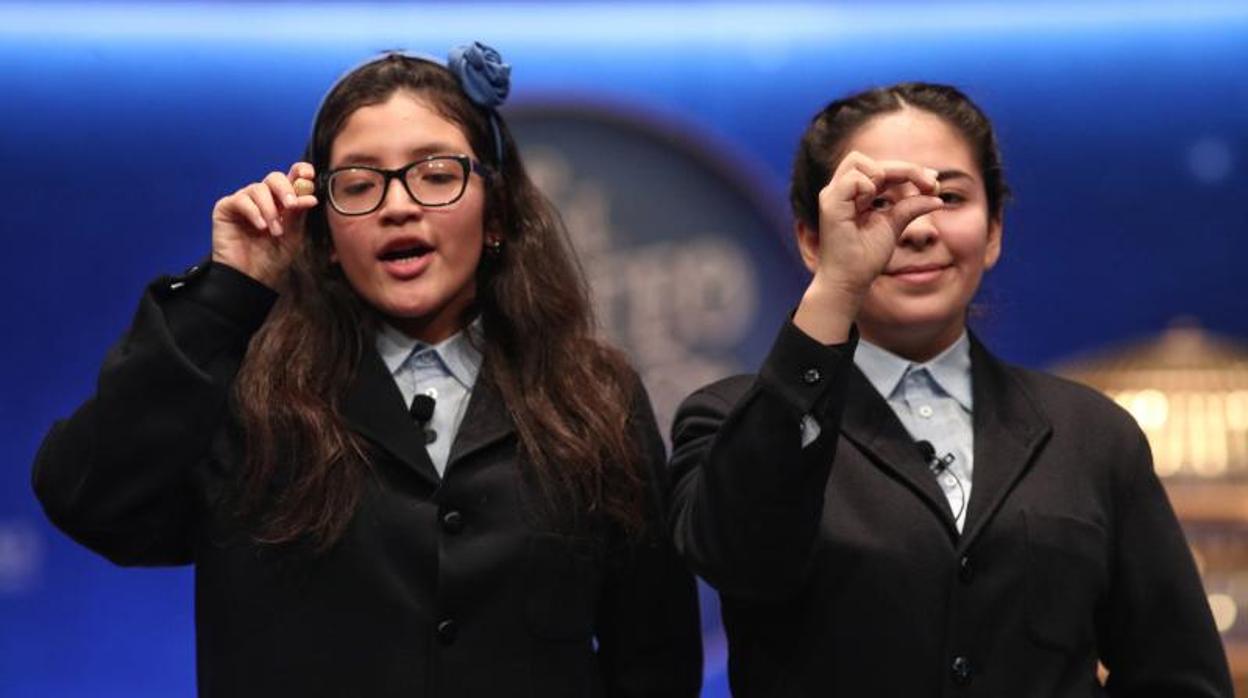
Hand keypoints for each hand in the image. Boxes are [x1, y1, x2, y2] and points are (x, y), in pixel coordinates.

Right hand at [211, 162, 317, 289]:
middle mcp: (263, 198)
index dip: (299, 171)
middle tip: (291, 205)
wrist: (250, 277)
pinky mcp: (226, 208)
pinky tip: (259, 227)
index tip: (308, 175)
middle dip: (285, 189)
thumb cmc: (271, 259)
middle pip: (274, 178)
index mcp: (281, 202)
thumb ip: (298, 215)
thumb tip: (310, 196)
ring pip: (258, 188)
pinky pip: (241, 200)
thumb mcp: (292, 237)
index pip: (291, 178)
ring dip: (270, 210)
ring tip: (274, 231)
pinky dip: (253, 212)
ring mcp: (244, 201)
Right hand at [793, 152, 943, 342]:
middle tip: (929, 185)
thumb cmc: (865, 258)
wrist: (850, 282)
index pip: (882, 167)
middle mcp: (841, 191)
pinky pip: (853, 179)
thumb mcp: (894, 225)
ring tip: (891, 199)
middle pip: (871, 159)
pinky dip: (868, 188)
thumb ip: (910, 206)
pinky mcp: (830, 204)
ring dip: (883, 174)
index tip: (933, 183)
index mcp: (854, 194)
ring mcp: (833, 195)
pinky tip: (871, 206)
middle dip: (904, 168)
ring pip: (858, 160)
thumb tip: (936, 195)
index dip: (909, 170)